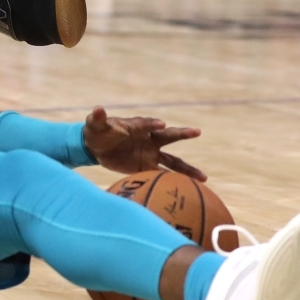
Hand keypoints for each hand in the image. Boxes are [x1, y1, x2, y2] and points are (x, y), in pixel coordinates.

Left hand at [81, 106, 205, 180]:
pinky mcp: (145, 167)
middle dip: (182, 134)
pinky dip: (171, 182)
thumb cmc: (97, 131)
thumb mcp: (95, 124)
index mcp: (137, 126)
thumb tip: (97, 110)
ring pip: (172, 162)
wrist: (95, 147)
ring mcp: (149, 154)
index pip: (146, 124)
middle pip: (168, 137)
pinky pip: (160, 175)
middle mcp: (148, 139)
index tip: (161, 124)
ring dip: (187, 169)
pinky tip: (187, 190)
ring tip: (204, 178)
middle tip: (197, 131)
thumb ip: (97, 118)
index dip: (153, 124)